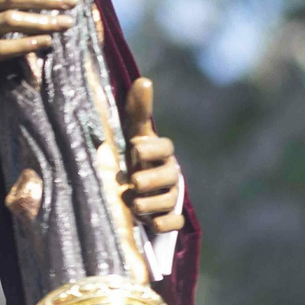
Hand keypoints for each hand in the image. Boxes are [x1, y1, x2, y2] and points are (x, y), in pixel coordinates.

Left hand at [123, 77, 183, 233]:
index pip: (165, 147)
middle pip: (170, 175)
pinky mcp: (169, 218)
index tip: (134, 147)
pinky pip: (174, 224)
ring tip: (133, 203)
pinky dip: (163, 224)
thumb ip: (138, 110)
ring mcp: (170, 196)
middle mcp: (168, 173)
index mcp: (160, 152)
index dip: (151, 148)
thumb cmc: (131, 156)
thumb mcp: (131, 133)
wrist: (129, 190)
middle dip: (150, 179)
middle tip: (132, 181)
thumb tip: (145, 80)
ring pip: (169, 200)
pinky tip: (149, 222)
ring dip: (149, 203)